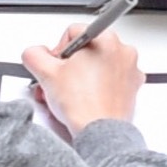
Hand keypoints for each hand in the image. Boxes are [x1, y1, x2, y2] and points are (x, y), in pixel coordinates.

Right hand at [20, 22, 141, 127]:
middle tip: (62, 82)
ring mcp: (130, 69)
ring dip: (82, 76)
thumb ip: (33, 54)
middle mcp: (123, 51)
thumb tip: (35, 52)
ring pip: (98, 64)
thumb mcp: (46, 74)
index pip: (72, 32)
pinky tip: (86, 98)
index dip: (58, 51)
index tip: (57, 67)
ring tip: (72, 93)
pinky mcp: (132, 86)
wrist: (100, 133)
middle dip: (70, 65)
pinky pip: (110, 79)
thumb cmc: (82, 105)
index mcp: (105, 39)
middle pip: (87, 49)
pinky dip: (98, 86)